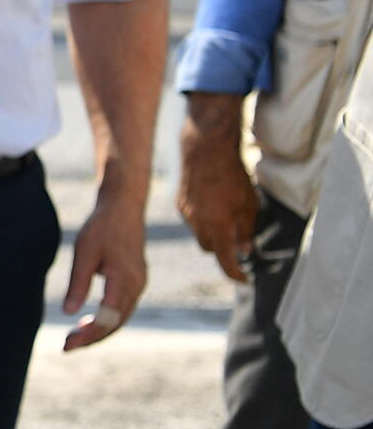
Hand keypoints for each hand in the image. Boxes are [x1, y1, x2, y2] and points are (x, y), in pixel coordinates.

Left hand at [63, 192, 149, 350]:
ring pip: (121, 318)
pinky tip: (87, 322)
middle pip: (116, 323)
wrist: (123, 208)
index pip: (107, 319)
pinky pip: (123, 308)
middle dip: (91, 338)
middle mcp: (136, 286)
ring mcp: (139, 284)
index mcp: (124, 280)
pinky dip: (106, 319)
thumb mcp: (83, 253)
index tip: (67, 344)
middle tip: (66, 346)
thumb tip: (68, 313)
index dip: (88, 335)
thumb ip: (78, 284)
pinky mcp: (136, 281)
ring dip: (99, 331)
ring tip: (73, 338)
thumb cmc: (101, 228)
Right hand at [176, 93, 257, 285]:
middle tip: (237, 240)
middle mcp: (198, 224)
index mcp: (217, 227)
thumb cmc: (233, 176)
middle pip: (210, 248)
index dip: (235, 273)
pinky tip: (212, 202)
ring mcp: (186, 213)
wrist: (206, 150)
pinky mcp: (180, 203)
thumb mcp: (249, 205)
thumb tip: (244, 249)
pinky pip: (192, 219)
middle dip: (222, 248)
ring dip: (212, 232)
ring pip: (200, 233)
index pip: (225, 260)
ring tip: (225, 215)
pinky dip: (203, 218)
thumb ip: (246, 230)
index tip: (244, 278)